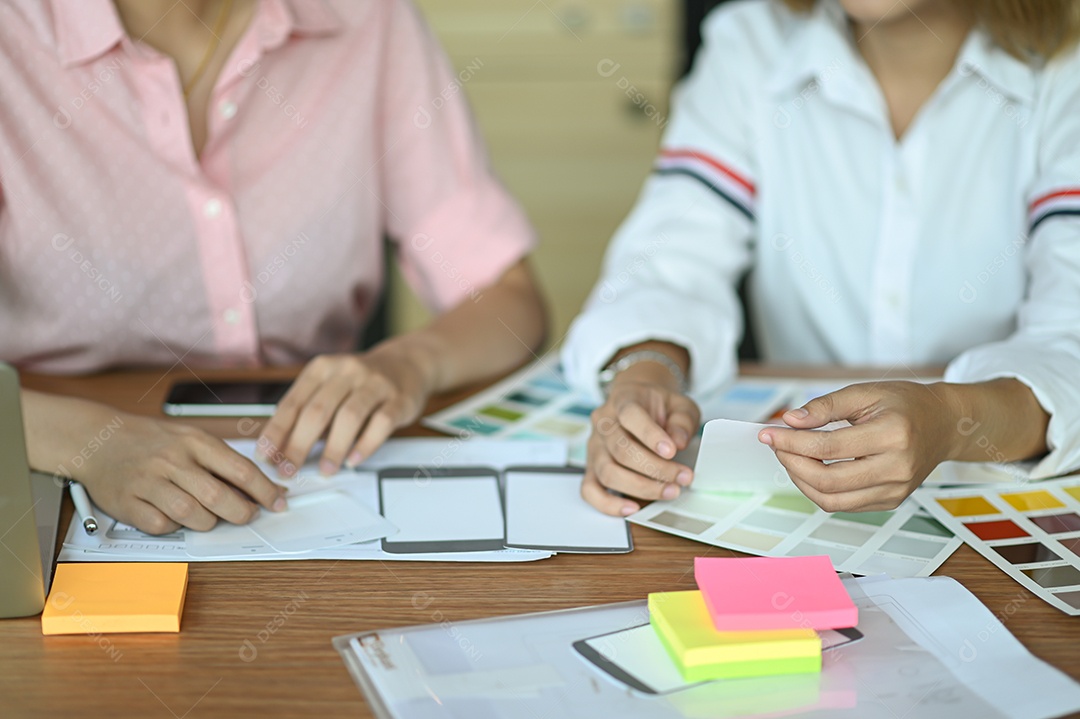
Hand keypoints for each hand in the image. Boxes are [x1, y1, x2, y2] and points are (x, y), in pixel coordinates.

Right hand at [78, 414, 286, 534]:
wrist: (99, 439)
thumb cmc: (153, 441)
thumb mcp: (192, 439)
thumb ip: (226, 462)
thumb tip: (268, 487)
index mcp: (194, 441)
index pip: (240, 469)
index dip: (265, 490)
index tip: (278, 502)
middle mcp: (172, 459)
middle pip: (218, 496)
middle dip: (241, 512)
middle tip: (247, 515)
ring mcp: (148, 481)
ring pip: (191, 514)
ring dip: (208, 522)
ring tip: (209, 516)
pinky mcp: (127, 501)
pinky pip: (160, 525)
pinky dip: (173, 526)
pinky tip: (174, 516)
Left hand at [259, 341, 436, 475]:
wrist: (407, 363)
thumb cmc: (360, 382)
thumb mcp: (329, 386)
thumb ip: (307, 411)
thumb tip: (278, 448)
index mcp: (322, 368)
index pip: (292, 403)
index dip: (276, 432)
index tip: (266, 456)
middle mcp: (347, 371)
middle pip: (317, 411)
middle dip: (299, 445)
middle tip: (289, 470)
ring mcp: (375, 384)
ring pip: (349, 417)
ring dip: (333, 448)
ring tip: (325, 470)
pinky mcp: (398, 399)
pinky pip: (381, 424)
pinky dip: (365, 445)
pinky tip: (354, 460)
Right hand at [582, 372, 700, 515]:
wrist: (639, 403)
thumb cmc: (658, 406)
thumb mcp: (679, 405)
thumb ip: (682, 421)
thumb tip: (678, 442)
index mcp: (623, 400)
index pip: (630, 414)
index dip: (650, 434)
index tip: (672, 450)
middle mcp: (603, 423)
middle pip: (621, 449)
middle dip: (655, 468)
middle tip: (682, 477)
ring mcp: (594, 447)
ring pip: (608, 472)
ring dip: (641, 487)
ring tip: (669, 491)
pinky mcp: (591, 467)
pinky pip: (590, 490)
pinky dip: (608, 504)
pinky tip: (632, 508)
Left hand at [758, 381, 960, 511]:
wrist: (943, 425)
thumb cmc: (906, 404)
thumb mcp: (865, 392)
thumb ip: (825, 406)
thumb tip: (790, 421)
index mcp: (893, 435)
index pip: (828, 447)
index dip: (791, 442)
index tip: (768, 433)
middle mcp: (897, 468)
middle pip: (828, 480)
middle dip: (792, 463)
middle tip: (776, 445)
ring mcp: (895, 490)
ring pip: (832, 500)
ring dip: (801, 480)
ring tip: (790, 457)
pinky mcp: (891, 501)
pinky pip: (844, 506)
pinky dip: (819, 490)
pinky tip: (809, 469)